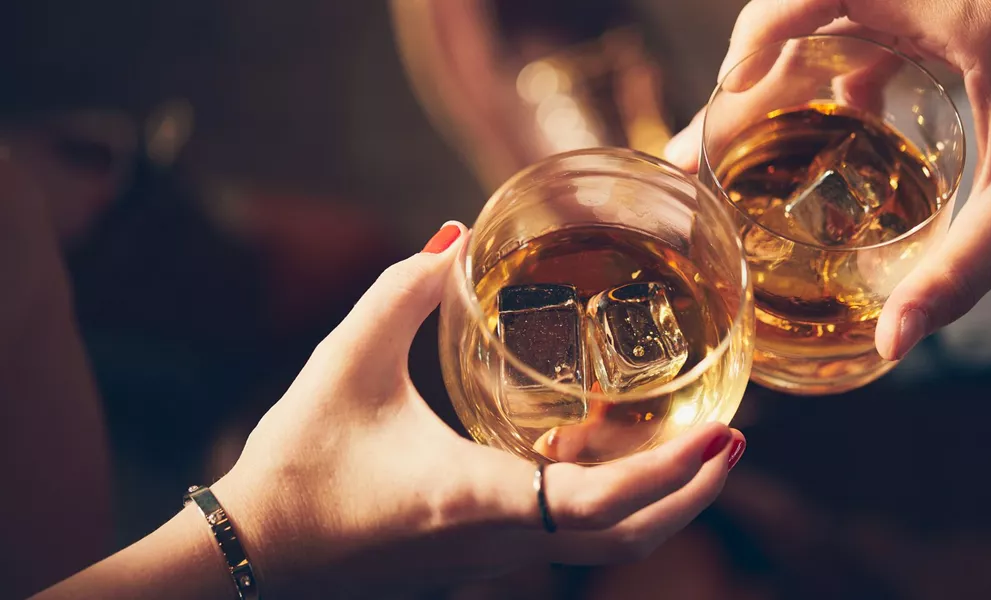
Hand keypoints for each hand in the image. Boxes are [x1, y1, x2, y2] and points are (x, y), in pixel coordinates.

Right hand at [212, 222, 744, 597]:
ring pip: (600, 544)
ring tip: (692, 442)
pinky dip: (604, 498)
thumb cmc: (298, 465)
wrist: (253, 555)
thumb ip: (401, 291)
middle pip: (625, 539)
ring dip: (655, 499)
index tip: (726, 437)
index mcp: (475, 497)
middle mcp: (497, 540)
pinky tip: (595, 445)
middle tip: (734, 441)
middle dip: (690, 494)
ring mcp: (490, 556)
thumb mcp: (345, 363)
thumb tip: (451, 237)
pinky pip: (562, 534)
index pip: (601, 504)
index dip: (672, 474)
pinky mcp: (478, 552)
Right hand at [666, 0, 990, 358]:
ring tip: (750, 122)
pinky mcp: (956, 8)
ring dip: (790, 56)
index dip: (765, 29)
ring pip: (839, 7)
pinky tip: (841, 107)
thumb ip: (953, 276)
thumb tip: (890, 344)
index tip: (730, 87)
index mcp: (967, 17)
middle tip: (718, 126)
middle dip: (755, 56)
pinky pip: (874, 18)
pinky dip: (838, 56)